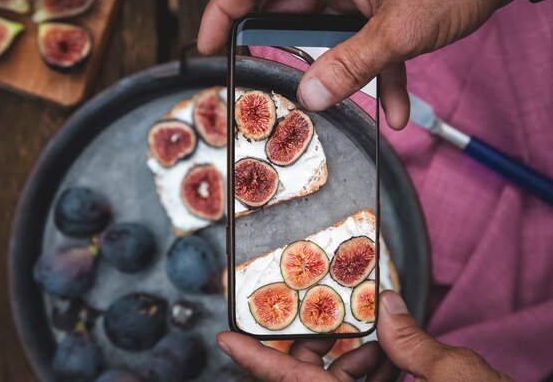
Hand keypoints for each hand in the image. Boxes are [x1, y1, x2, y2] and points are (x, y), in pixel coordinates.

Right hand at [198, 0, 513, 129]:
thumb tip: (309, 96)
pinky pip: (364, 41)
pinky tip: (393, 108)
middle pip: (286, 11)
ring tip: (343, 103)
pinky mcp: (378, 3)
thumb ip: (350, 63)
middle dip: (282, 52)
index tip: (206, 44)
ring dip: (339, 72)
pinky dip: (376, 73)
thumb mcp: (400, 26)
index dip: (222, 12)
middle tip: (270, 82)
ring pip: (327, 33)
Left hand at [217, 291, 512, 380]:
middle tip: (325, 319)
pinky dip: (365, 375)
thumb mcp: (454, 378)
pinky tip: (388, 357)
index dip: (253, 359)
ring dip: (348, 359)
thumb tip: (390, 306)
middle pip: (306, 380)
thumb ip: (414, 341)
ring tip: (373, 337)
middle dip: (313, 347)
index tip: (225, 339)